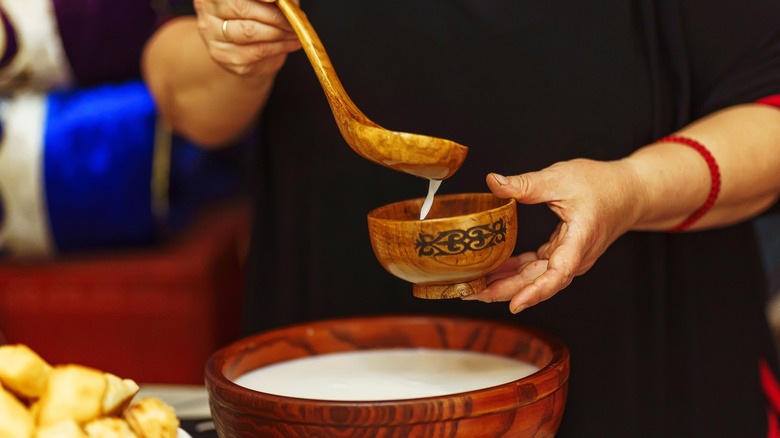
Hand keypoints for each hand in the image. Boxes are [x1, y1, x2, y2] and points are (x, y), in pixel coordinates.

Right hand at [193, 0, 301, 75]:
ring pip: (249, 32)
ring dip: (279, 32)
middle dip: (274, 14)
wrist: (245, 43)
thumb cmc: (257, 11)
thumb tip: (284, 0)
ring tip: (296, 31)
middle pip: (241, 8)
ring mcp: (212, 36)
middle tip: (295, 18)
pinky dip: (279, 47)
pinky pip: (256, 52)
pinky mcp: (224, 57)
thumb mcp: (263, 0)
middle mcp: (207, 11)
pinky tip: (291, 43)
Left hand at [465, 158, 642, 312]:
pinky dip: (515, 271)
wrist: (629, 192)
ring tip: (474, 287)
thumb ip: (526, 184)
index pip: (559, 273)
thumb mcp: (561, 178)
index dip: (536, 291)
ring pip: (535, 278)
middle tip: (470, 293)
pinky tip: (493, 271)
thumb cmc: (601, 184)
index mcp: (580, 240)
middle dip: (504, 292)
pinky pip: (537, 268)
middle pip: (539, 282)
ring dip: (506, 284)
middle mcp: (575, 257)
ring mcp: (569, 258)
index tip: (515, 304)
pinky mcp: (562, 254)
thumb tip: (493, 181)